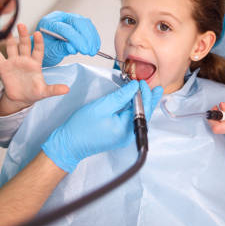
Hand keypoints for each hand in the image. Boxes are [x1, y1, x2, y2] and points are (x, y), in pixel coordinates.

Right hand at [0, 24, 68, 114]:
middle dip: (24, 35)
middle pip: (24, 45)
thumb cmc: (34, 92)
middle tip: (22, 25)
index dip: (38, 42)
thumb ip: (54, 89)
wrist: (20, 98)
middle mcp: (25, 60)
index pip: (38, 50)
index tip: (38, 33)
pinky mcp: (4, 67)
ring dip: (10, 39)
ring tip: (7, 30)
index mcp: (35, 64)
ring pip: (12, 47)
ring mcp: (14, 62)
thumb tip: (67, 90)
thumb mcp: (44, 91)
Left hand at [36, 11, 100, 66]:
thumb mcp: (50, 51)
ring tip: (93, 50)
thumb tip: (73, 48)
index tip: (84, 50)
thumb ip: (61, 48)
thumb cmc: (44, 49)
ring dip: (91, 37)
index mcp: (49, 22)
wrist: (43, 48)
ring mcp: (69, 18)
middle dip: (86, 37)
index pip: (65, 28)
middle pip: (77, 21)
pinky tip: (95, 45)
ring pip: (85, 23)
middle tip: (90, 51)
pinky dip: (93, 36)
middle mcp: (59, 17)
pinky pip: (88, 26)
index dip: (76, 39)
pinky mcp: (77, 22)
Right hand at [42, 80, 163, 172]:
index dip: (145, 93)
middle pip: (144, 114)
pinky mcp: (119, 135)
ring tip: (149, 93)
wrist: (69, 144)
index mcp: (127, 128)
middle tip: (155, 87)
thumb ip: (121, 96)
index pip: (143, 108)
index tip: (142, 81)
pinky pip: (131, 120)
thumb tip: (135, 87)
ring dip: (143, 104)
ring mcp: (124, 136)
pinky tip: (135, 102)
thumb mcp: (102, 106)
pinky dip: (135, 110)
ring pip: (139, 117)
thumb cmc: (81, 127)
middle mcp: (129, 135)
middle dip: (149, 99)